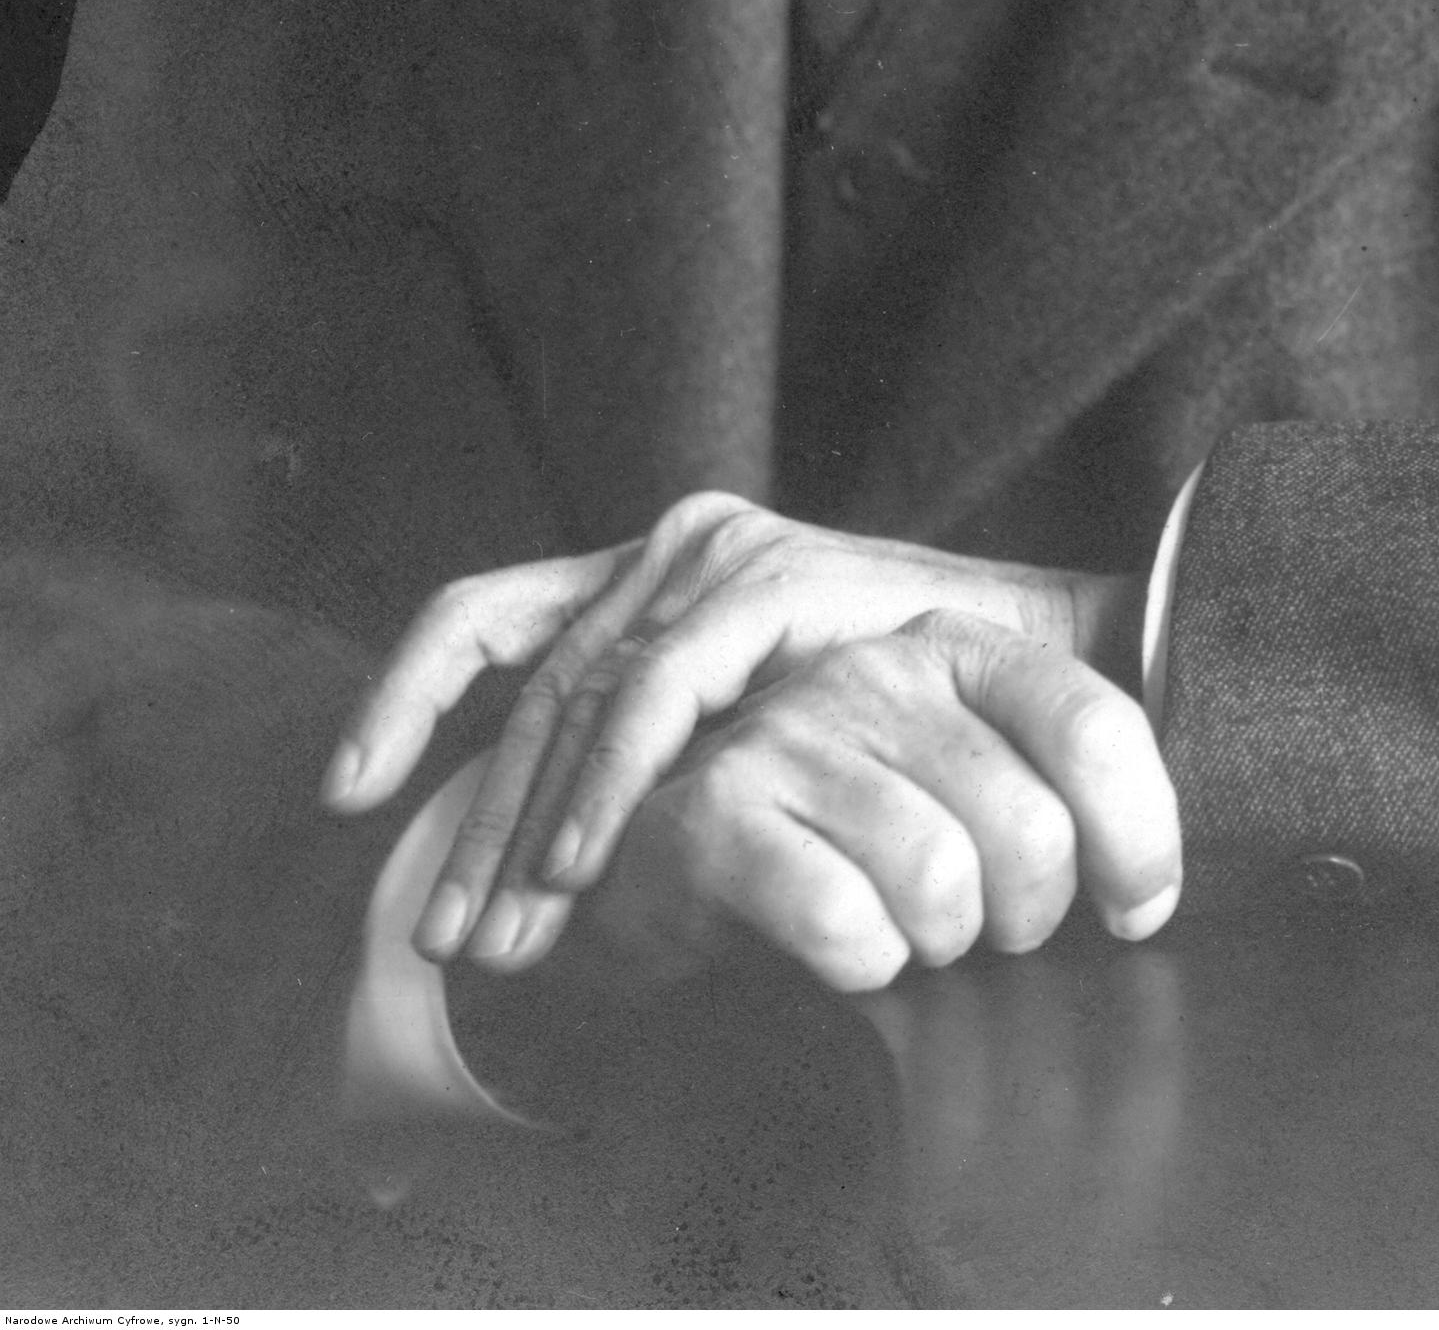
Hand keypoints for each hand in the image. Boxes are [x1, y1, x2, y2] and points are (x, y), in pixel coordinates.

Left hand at [321, 492, 1171, 987]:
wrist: (1045, 664)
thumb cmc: (908, 709)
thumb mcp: (761, 720)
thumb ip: (679, 744)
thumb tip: (555, 848)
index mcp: (657, 570)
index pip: (492, 616)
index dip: (409, 696)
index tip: (350, 790)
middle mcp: (675, 545)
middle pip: (526, 676)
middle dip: (471, 815)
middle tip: (442, 935)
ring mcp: (720, 554)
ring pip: (577, 691)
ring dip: (525, 820)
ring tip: (504, 935)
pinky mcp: (768, 579)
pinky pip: (655, 689)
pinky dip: (605, 781)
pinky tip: (580, 863)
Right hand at [570, 608, 1178, 994]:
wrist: (665, 867)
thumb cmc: (845, 835)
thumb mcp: (962, 784)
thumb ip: (1061, 792)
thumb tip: (1163, 882)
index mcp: (956, 648)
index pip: (1098, 725)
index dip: (1142, 841)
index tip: (1136, 911)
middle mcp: (877, 671)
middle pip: (1033, 829)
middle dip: (1025, 920)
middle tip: (976, 930)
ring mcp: (792, 733)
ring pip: (943, 883)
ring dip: (936, 947)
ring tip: (901, 936)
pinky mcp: (717, 814)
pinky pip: (845, 923)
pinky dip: (861, 967)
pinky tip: (837, 951)